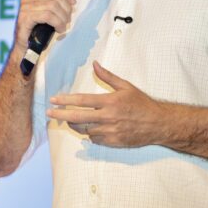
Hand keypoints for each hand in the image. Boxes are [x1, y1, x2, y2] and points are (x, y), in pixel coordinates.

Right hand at [12, 0, 74, 54]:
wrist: (25, 46)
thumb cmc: (38, 29)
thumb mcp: (46, 12)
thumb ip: (54, 3)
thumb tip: (72, 0)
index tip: (73, 2)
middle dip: (66, 8)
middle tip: (68, 19)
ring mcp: (25, 8)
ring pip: (52, 5)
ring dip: (62, 17)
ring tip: (63, 25)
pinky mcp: (25, 19)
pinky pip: (47, 16)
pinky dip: (57, 22)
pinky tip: (59, 29)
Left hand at [46, 62, 170, 147]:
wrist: (158, 124)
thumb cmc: (141, 103)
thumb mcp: (126, 86)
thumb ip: (108, 76)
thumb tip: (95, 64)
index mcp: (110, 101)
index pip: (82, 101)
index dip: (66, 100)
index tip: (53, 100)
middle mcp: (108, 117)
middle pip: (78, 117)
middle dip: (61, 115)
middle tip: (49, 114)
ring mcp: (110, 131)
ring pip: (85, 130)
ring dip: (75, 125)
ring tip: (69, 120)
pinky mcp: (113, 142)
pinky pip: (95, 139)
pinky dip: (90, 134)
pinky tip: (90, 128)